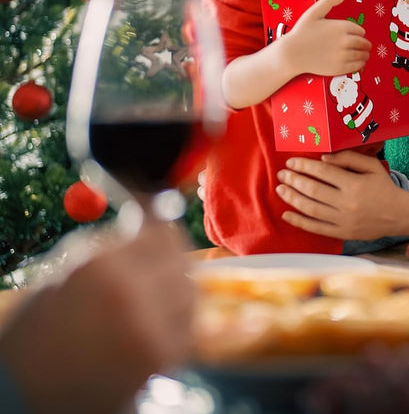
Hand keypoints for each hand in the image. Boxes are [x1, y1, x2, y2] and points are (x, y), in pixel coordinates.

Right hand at [0, 219, 194, 413]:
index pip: (157, 231)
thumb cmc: (45, 323)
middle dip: (172, 252)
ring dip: (176, 284)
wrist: (30, 387)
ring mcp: (152, 328)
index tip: (161, 221)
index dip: (161, 223)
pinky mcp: (163, 357)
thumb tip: (151, 212)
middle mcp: (133, 294)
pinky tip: (158, 318)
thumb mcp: (69, 269)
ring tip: (157, 288)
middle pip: (177, 258)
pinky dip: (178, 316)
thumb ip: (113, 240)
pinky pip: (186, 323)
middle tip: (165, 252)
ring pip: (188, 290)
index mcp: (104, 267)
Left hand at [276, 151, 404, 239]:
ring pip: (311, 209)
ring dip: (292, 198)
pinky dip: (299, 221)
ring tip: (280, 189)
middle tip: (281, 174)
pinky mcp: (342, 233)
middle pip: (313, 190)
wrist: (398, 215)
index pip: (323, 172)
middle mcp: (347, 203)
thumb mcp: (372, 165)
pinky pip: (316, 228)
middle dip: (294, 180)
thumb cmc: (384, 186)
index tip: (291, 161)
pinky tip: (286, 214)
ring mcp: (343, 220)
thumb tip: (322, 158)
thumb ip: (348, 158)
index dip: (304, 166)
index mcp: (354, 184)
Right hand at [286, 0, 371, 76]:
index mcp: (342, 27)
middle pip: (364, 43)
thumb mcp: (313, 12)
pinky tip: (359, 62)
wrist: (292, 53)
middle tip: (365, 46)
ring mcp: (343, 56)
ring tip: (364, 54)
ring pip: (363, 55)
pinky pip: (357, 66)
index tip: (357, 35)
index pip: (361, 31)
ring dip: (365, 54)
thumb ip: (329, 1)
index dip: (359, 33)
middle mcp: (345, 41)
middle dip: (365, 44)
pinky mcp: (340, 68)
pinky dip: (361, 64)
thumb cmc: (301, 32)